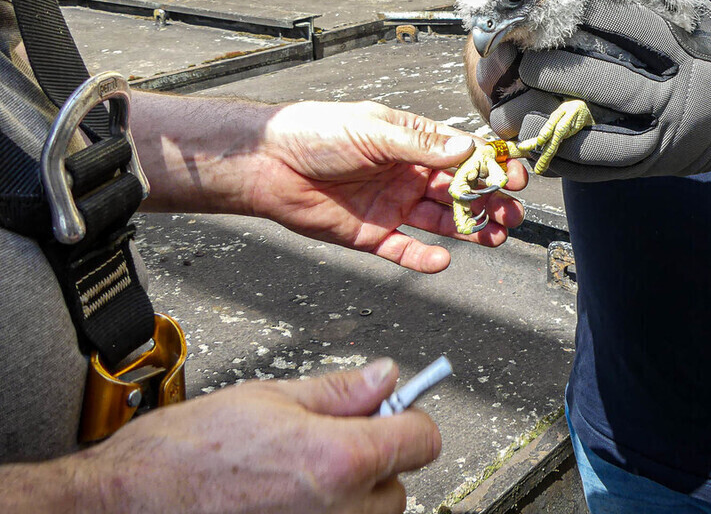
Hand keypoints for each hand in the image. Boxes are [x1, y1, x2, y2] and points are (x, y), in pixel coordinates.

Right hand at [71, 358, 439, 513]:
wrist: (122, 505)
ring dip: (349, 495)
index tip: (393, 412)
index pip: (422, 440)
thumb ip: (339, 390)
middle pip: (398, 485)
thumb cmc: (180, 455)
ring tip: (295, 474)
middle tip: (328, 440)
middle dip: (374, 459)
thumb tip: (385, 377)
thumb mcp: (267, 397)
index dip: (408, 418)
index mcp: (338, 461)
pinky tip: (283, 500)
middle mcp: (337, 513)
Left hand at [245, 101, 526, 271]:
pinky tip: (443, 259)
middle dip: (489, 201)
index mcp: (411, 143)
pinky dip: (424, 257)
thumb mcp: (373, 130)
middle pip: (459, 192)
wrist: (267, 164)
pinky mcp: (371, 233)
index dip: (489, 166)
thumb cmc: (315, 133)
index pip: (461, 155)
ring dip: (469, 229)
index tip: (514, 176)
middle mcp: (406, 174)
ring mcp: (391, 205)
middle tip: (512, 213)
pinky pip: (404, 249)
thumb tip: (465, 148)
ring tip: (495, 236)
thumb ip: (420, 144)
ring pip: (440, 221)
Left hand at [490, 0, 710, 180]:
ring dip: (548, 124)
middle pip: (609, 84)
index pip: (635, 28)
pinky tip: (531, 147)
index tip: (552, 2)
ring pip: (598, 136)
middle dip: (557, 72)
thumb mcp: (701, 22)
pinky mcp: (651, 166)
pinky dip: (564, 161)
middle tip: (520, 62)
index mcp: (689, 53)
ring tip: (509, 113)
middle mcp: (677, 97)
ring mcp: (664, 136)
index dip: (591, 13)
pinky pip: (602, 170)